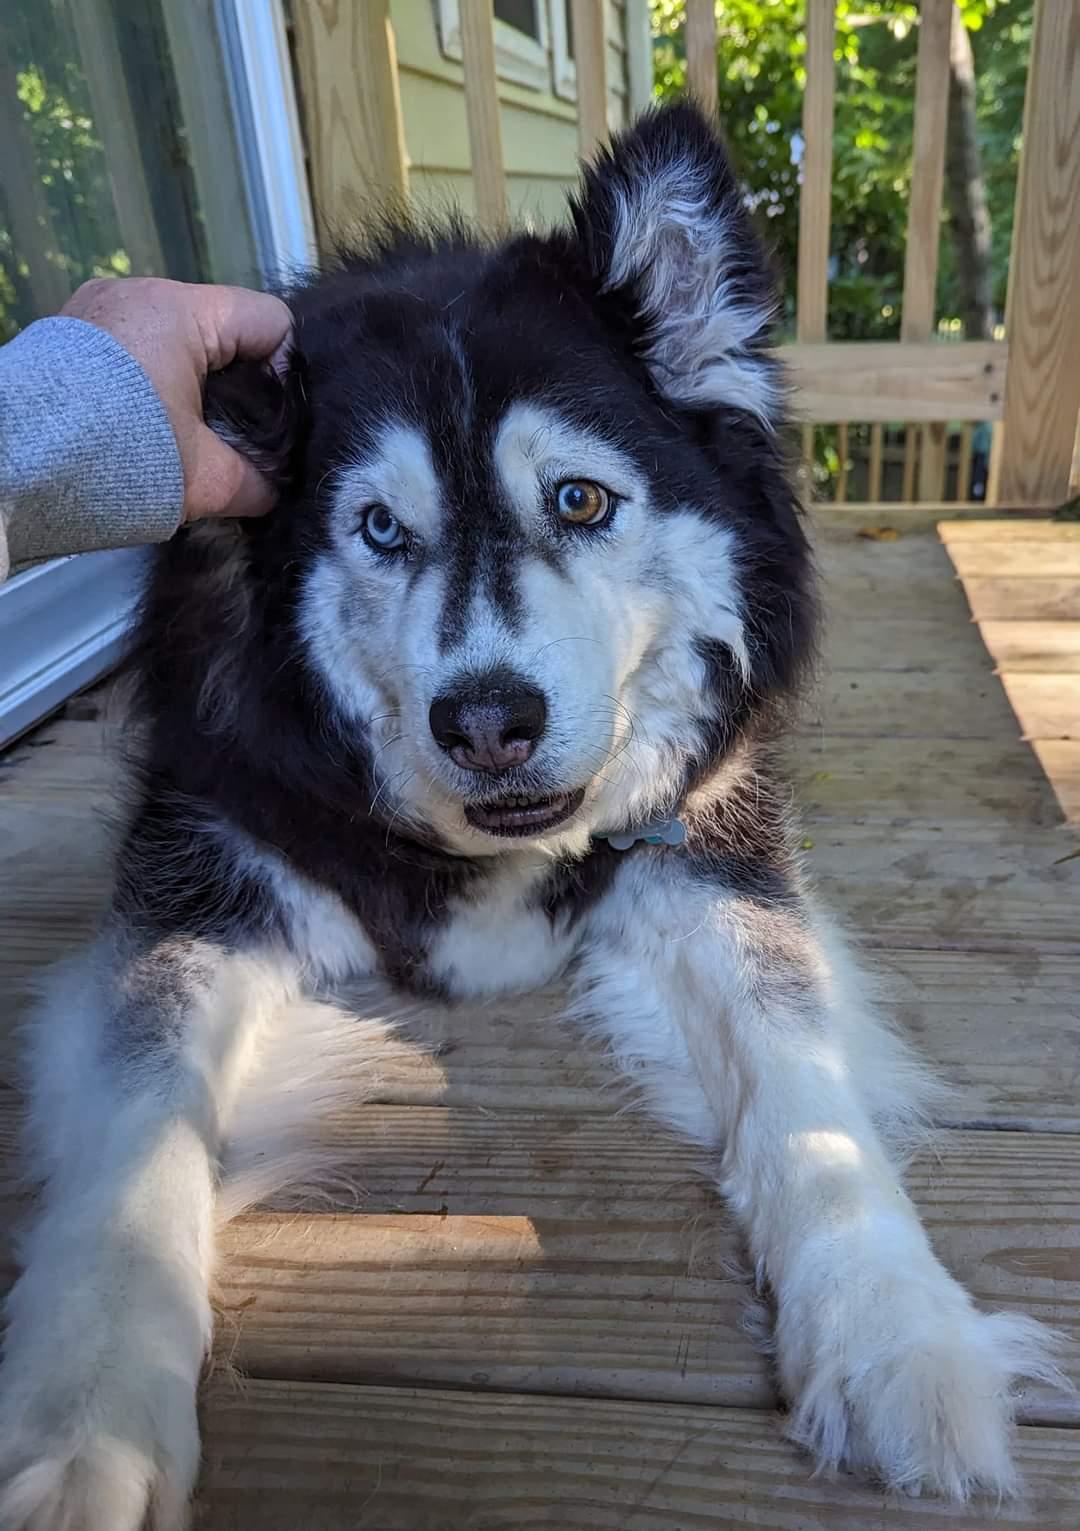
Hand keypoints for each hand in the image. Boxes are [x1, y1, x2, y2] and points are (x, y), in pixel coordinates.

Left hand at [61, 276, 292, 520]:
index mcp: (179, 310)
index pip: (270, 321)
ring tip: (195, 439)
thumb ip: (255, 483)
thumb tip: (275, 492)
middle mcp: (138, 293)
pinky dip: (153, 385)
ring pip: (176, 341)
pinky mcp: (68, 337)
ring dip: (195, 387)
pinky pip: (134, 351)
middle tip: (245, 440)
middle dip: (241, 385)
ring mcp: (97, 310)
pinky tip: (150, 430)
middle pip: (222, 330)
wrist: (8, 467)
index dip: (290, 373)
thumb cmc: (114, 457)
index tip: (282, 423)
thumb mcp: (201, 480)